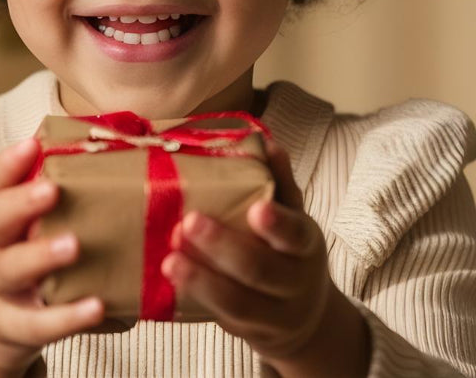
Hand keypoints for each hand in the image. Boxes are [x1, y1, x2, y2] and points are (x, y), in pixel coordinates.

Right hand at [0, 136, 103, 375]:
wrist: (0, 327)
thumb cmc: (32, 260)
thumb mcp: (34, 228)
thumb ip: (67, 198)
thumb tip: (125, 151)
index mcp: (0, 215)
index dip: (8, 164)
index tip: (32, 145)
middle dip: (21, 202)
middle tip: (51, 190)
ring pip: (10, 268)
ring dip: (40, 255)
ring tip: (73, 245)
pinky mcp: (14, 326)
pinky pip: (38, 323)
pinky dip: (66, 316)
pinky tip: (95, 306)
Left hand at [160, 138, 344, 363]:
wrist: (305, 320)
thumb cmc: (289, 253)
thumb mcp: (294, 219)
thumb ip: (279, 183)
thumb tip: (267, 141)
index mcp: (306, 246)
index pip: (297, 235)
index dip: (279, 225)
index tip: (256, 210)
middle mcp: (295, 284)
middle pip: (261, 270)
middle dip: (223, 248)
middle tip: (188, 223)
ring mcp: (273, 315)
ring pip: (238, 303)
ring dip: (201, 281)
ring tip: (169, 260)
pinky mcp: (247, 334)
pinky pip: (221, 320)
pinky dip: (195, 301)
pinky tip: (169, 282)